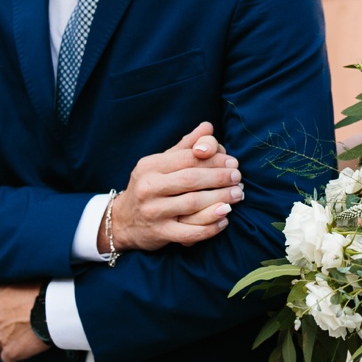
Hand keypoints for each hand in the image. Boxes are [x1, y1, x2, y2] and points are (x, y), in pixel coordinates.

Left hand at [0, 283, 49, 361]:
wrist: (56, 307)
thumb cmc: (41, 290)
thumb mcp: (18, 281)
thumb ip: (5, 290)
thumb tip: (7, 294)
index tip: (8, 307)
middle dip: (1, 324)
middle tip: (19, 320)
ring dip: (7, 339)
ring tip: (26, 333)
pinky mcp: (10, 352)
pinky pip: (8, 357)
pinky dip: (16, 353)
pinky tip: (29, 345)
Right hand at [106, 121, 243, 252]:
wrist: (123, 221)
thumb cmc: (149, 186)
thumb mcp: (161, 163)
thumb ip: (185, 146)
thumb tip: (208, 127)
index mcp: (150, 166)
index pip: (187, 158)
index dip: (213, 159)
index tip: (232, 162)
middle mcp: (149, 188)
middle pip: (190, 180)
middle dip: (219, 178)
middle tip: (238, 178)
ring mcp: (153, 212)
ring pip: (192, 205)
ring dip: (219, 200)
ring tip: (237, 195)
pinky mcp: (160, 233)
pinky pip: (189, 232)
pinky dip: (210, 227)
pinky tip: (225, 219)